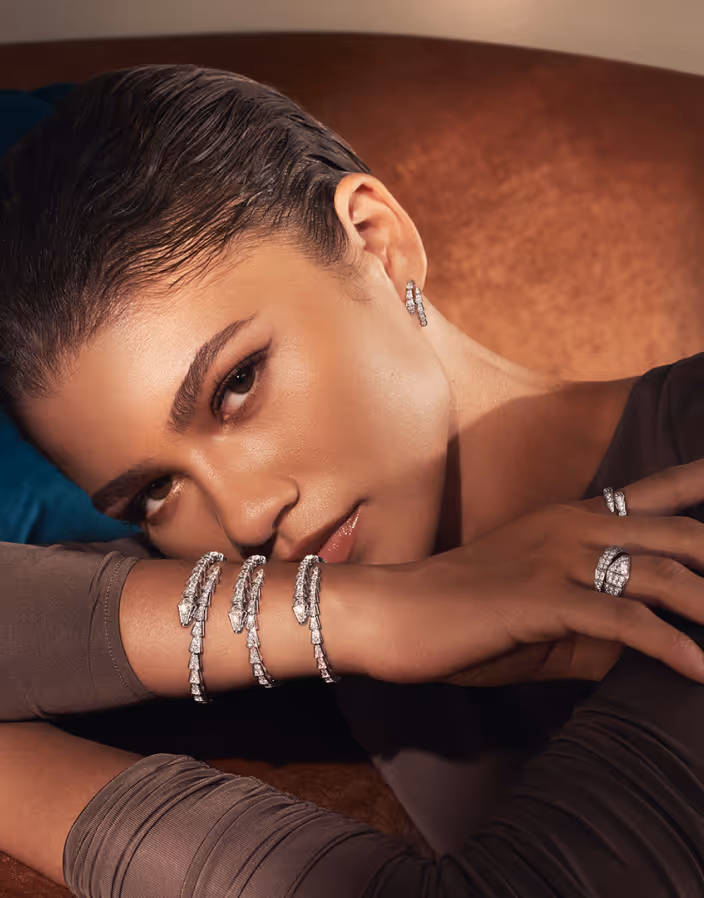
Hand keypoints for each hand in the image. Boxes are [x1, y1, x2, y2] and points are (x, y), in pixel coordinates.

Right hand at [376, 457, 703, 686]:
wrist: (392, 615)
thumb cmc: (463, 618)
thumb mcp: (541, 620)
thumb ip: (597, 629)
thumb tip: (648, 653)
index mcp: (573, 520)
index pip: (658, 492)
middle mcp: (573, 527)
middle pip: (678, 531)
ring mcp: (557, 559)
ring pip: (661, 576)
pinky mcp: (540, 599)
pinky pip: (623, 622)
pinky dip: (671, 648)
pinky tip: (699, 672)